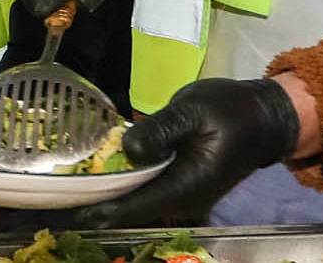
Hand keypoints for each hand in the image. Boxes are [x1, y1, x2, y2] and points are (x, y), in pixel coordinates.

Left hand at [76, 77, 301, 227]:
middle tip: (59, 192)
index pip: (138, 206)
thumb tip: (129, 149)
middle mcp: (184, 200)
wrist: (264, 118)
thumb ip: (160, 131)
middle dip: (99, 202)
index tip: (72, 210)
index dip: (104, 209)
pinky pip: (148, 191)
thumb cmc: (230, 111)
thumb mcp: (193, 110)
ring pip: (139, 201)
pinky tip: (100, 172)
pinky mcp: (182, 187)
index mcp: (187, 185)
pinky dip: (125, 184)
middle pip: (134, 208)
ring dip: (110, 193)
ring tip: (71, 183)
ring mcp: (184, 197)